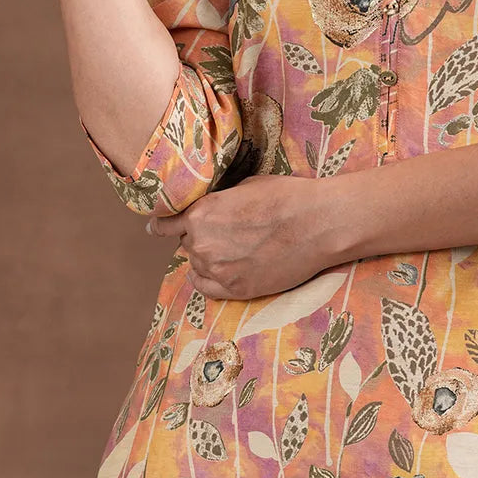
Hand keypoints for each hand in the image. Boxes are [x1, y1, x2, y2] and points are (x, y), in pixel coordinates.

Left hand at [148, 175, 345, 299]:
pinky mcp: (236, 289)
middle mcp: (202, 244)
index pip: (166, 224)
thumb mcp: (245, 187)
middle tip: (222, 232)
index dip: (164, 225)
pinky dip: (206, 280)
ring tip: (231, 248)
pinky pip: (206, 288)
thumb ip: (219, 202)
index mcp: (201, 213)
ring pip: (197, 265)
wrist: (319, 224)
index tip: (159, 228)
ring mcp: (218, 270)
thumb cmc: (287, 197)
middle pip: (187, 243)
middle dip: (199, 237)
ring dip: (207, 258)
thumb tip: (210, 207)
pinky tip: (210, 273)